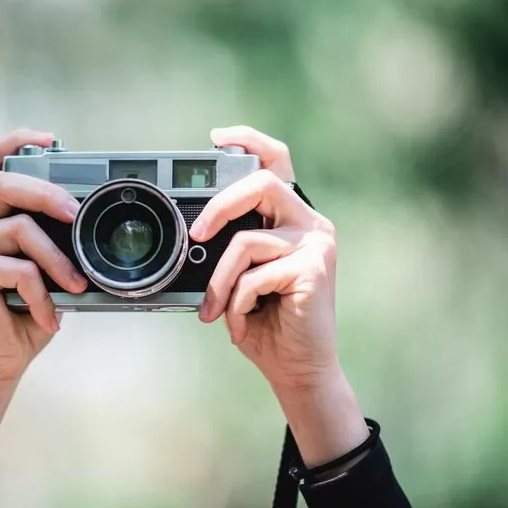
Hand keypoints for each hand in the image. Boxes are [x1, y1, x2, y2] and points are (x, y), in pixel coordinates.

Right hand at [0, 130, 87, 383]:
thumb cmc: (22, 315)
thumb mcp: (42, 269)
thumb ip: (50, 238)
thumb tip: (83, 215)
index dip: (16, 142)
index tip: (51, 139)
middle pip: (1, 184)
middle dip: (45, 192)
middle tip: (75, 215)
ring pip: (19, 230)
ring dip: (57, 259)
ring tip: (74, 287)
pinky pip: (18, 269)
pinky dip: (43, 294)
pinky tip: (48, 316)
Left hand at [196, 125, 367, 467]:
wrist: (297, 370)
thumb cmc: (266, 323)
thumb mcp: (239, 276)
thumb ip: (228, 246)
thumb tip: (191, 231)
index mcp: (291, 218)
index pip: (276, 162)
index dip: (249, 141)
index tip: (217, 137)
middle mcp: (310, 223)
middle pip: (262, 183)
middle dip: (220, 205)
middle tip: (196, 235)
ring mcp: (316, 244)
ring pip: (246, 241)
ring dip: (220, 282)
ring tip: (215, 310)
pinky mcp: (314, 270)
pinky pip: (254, 276)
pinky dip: (236, 304)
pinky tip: (239, 324)